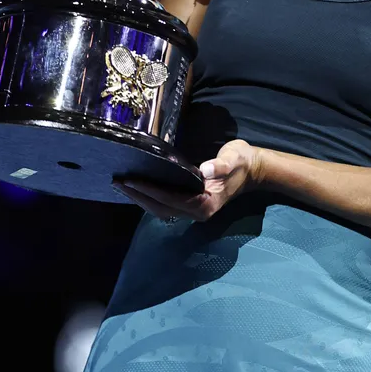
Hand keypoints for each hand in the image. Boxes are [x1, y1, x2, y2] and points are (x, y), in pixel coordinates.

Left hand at [114, 140, 263, 220]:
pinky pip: (165, 204)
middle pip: (161, 208)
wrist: (252, 169)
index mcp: (206, 204)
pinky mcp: (190, 203)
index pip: (171, 199)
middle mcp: (197, 212)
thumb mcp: (233, 160)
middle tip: (118, 182)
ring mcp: (193, 210)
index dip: (150, 191)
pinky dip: (150, 197)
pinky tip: (138, 188)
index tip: (131, 181)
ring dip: (141, 199)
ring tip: (122, 185)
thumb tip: (204, 170)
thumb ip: (220, 166)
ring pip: (161, 209)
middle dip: (138, 196)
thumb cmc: (241, 162)